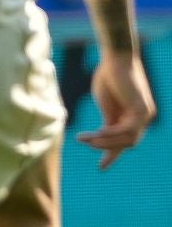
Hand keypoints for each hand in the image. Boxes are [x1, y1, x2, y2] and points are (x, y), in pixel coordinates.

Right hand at [82, 54, 154, 169]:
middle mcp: (142, 118)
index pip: (124, 141)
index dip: (111, 155)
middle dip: (106, 148)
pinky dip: (110, 134)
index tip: (101, 168)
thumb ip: (108, 119)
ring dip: (104, 142)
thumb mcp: (106, 103)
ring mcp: (144, 115)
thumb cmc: (109, 76)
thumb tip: (103, 136)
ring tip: (83, 138)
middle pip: (126, 143)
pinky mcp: (142, 111)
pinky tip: (95, 133)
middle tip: (84, 143)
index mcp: (132, 117)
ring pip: (127, 140)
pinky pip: (126, 130)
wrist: (116, 58)